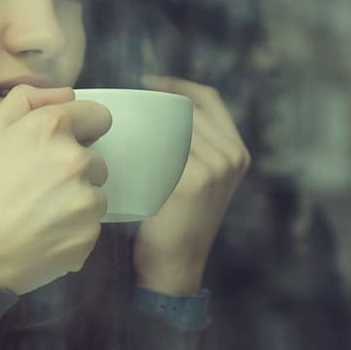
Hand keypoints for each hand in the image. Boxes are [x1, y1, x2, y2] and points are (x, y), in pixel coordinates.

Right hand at [0, 85, 111, 294]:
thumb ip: (26, 101)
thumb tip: (66, 94)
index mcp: (52, 129)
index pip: (99, 116)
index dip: (81, 129)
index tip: (63, 146)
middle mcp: (76, 160)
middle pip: (97, 161)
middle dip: (74, 171)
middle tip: (38, 189)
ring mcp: (86, 201)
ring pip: (94, 196)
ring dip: (75, 203)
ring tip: (38, 216)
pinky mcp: (89, 236)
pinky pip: (89, 228)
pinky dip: (72, 233)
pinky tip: (42, 237)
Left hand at [133, 75, 249, 294]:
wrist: (176, 267)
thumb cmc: (176, 225)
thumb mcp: (199, 184)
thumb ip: (192, 151)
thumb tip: (155, 115)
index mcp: (237, 151)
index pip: (210, 98)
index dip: (178, 84)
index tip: (148, 82)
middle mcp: (231, 156)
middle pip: (185, 109)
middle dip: (152, 103)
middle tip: (119, 106)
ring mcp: (213, 170)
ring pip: (169, 126)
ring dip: (140, 122)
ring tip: (113, 124)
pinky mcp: (190, 184)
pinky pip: (158, 149)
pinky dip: (136, 144)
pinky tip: (117, 143)